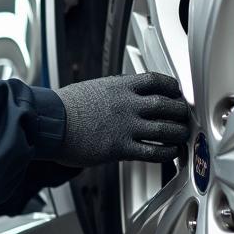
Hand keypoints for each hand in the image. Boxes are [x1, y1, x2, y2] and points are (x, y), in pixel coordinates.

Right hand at [54, 71, 189, 166]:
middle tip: (184, 116)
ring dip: (179, 133)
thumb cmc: (64, 108)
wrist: (49, 123)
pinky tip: (170, 153)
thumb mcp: (92, 88)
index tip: (176, 92)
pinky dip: (167, 152)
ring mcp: (125, 126)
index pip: (156, 80)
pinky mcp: (120, 148)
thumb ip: (113, 92)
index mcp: (119, 86)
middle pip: (167, 104)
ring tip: (182, 136)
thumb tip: (124, 96)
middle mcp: (127, 104)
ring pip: (166, 128)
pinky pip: (153, 151)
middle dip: (180, 111)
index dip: (172, 87)